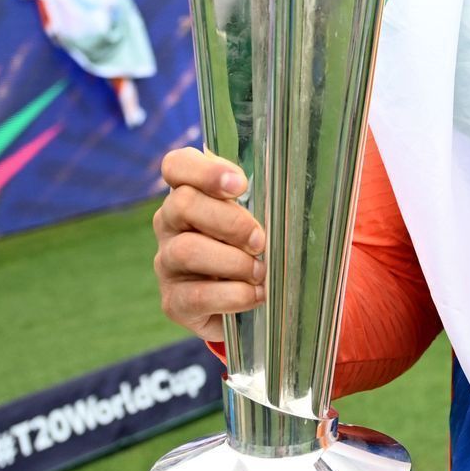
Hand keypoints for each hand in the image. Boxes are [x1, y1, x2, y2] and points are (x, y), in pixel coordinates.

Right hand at [153, 148, 266, 342]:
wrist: (249, 305)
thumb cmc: (261, 247)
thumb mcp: (265, 215)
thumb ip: (269, 195)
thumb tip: (302, 181)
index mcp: (190, 193)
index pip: (176, 165)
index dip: (204, 171)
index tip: (240, 185)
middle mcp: (170, 224)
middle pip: (182, 204)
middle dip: (230, 221)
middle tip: (260, 240)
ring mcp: (167, 263)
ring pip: (186, 250)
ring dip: (233, 261)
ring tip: (261, 271)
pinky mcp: (174, 301)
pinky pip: (196, 295)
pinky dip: (234, 295)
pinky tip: (256, 294)